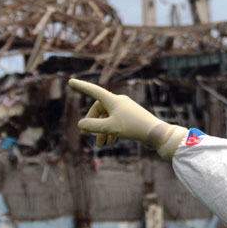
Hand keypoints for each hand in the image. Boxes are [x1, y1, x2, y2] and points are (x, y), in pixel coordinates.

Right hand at [68, 79, 187, 159]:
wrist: (155, 132)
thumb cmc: (132, 127)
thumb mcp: (110, 128)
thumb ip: (93, 127)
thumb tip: (80, 124)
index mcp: (112, 100)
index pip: (93, 91)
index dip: (81, 87)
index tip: (70, 81)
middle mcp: (119, 101)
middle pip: (99, 109)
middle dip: (93, 123)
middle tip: (87, 135)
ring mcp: (126, 108)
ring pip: (108, 117)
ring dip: (103, 130)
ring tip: (101, 146)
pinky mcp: (131, 115)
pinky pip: (116, 121)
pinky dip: (111, 130)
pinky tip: (111, 142)